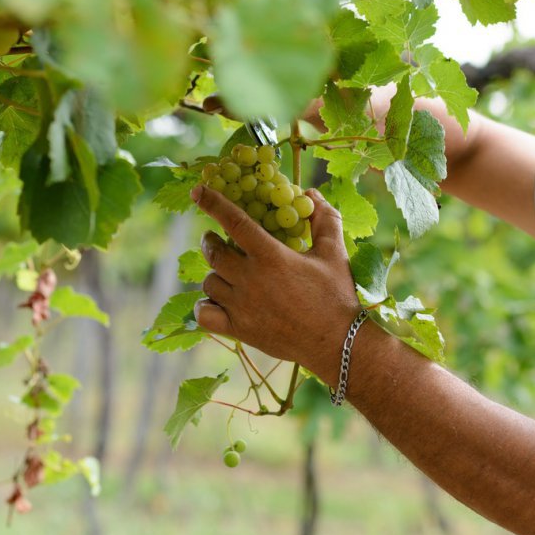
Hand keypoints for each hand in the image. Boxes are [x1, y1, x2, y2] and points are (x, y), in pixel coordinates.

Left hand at [190, 185, 360, 374]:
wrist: (337, 342)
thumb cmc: (337, 295)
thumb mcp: (334, 252)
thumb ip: (323, 219)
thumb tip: (310, 194)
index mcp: (271, 256)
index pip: (234, 222)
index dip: (214, 203)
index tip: (198, 192)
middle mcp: (250, 279)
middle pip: (213, 253)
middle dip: (210, 241)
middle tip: (215, 239)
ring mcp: (242, 306)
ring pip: (209, 282)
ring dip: (215, 273)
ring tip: (227, 273)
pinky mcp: (239, 330)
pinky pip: (204, 314)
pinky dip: (205, 305)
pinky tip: (217, 301)